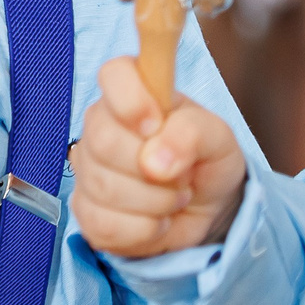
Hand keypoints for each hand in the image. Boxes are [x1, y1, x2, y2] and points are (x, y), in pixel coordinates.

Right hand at [70, 57, 247, 258]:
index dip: (132, 100)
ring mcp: (88, 169)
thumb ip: (192, 134)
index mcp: (135, 92)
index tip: (155, 125)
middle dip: (154, 169)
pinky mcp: (86, 212)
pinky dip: (143, 230)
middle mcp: (101, 125)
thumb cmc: (207, 159)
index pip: (114, 74)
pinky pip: (104, 225)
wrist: (207, 207)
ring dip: (156, 202)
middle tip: (182, 174)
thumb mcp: (218, 139)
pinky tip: (157, 220)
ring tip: (174, 196)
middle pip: (103, 141)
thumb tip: (155, 161)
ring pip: (104, 188)